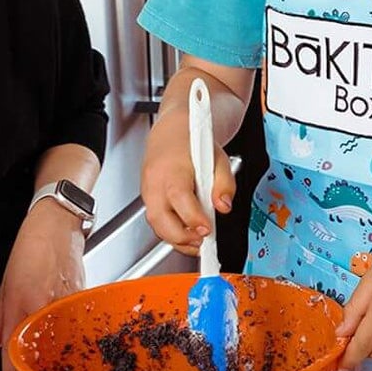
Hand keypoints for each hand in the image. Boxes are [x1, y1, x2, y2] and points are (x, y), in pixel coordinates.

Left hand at [0, 204, 86, 370]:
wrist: (58, 223)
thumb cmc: (32, 245)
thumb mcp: (6, 282)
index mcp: (22, 301)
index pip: (14, 346)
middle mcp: (44, 305)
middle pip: (39, 350)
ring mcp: (66, 302)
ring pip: (58, 342)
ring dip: (50, 359)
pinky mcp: (81, 299)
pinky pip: (72, 326)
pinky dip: (65, 339)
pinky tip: (61, 346)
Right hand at [140, 110, 233, 254]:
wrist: (172, 130)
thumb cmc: (193, 142)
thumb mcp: (218, 158)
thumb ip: (225, 183)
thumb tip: (223, 206)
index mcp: (173, 169)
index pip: (179, 197)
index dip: (193, 217)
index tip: (207, 229)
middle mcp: (155, 181)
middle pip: (159, 218)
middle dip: (181, 236)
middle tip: (203, 240)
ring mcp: (147, 190)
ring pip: (154, 223)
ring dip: (175, 238)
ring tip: (197, 240)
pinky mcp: (147, 197)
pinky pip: (155, 220)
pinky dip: (170, 231)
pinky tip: (186, 232)